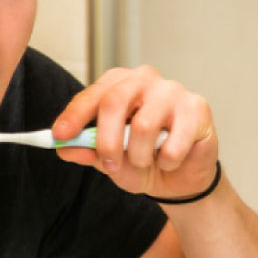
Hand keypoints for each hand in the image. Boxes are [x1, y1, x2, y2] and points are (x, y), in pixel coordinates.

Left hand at [52, 65, 218, 199]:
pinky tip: (172, 159)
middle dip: (106, 142)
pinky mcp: (197, 107)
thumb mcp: (110, 161)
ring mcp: (173, 90)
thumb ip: (88, 151)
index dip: (75, 115)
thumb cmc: (144, 159)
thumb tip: (64, 147)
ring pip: (143, 126)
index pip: (94, 94)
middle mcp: (145, 79)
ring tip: (147, 162)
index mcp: (120, 84)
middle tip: (108, 165)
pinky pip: (173, 143)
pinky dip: (167, 162)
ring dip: (139, 157)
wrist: (182, 178)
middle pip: (114, 101)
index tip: (60, 135)